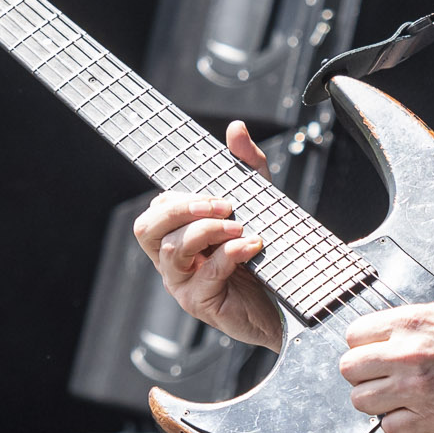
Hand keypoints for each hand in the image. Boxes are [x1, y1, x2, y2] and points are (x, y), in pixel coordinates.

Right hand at [131, 122, 283, 351]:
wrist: (286, 304)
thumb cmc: (264, 256)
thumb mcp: (258, 203)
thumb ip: (246, 167)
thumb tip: (235, 128)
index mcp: (177, 237)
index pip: (156, 210)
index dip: (181, 197)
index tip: (217, 194)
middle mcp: (173, 261)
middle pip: (147, 228)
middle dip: (183, 210)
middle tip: (224, 207)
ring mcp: (183, 284)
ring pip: (172, 250)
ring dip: (208, 230)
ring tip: (240, 228)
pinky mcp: (202, 303)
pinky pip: (206, 274)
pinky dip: (230, 254)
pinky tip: (252, 246)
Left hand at [337, 300, 433, 432]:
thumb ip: (410, 324)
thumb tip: (384, 336)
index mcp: (411, 323)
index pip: (354, 336)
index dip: (362, 347)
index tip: (374, 354)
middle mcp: (408, 355)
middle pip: (350, 370)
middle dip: (363, 375)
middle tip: (382, 378)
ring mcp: (418, 389)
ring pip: (362, 402)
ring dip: (376, 402)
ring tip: (397, 397)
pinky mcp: (433, 419)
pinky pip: (390, 428)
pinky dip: (399, 424)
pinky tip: (415, 414)